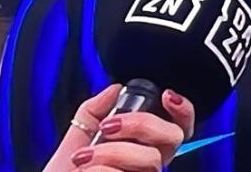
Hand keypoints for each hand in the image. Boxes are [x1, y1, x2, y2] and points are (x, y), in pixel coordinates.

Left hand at [54, 83, 194, 171]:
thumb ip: (95, 108)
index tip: (166, 95)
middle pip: (173, 137)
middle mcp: (147, 164)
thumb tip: (115, 88)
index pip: (177, 126)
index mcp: (142, 146)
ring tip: (84, 157)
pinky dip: (100, 169)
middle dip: (141, 123)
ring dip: (111, 152)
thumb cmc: (67, 170)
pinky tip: (86, 171)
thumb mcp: (78, 133)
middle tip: (108, 126)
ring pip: (150, 159)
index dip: (183, 110)